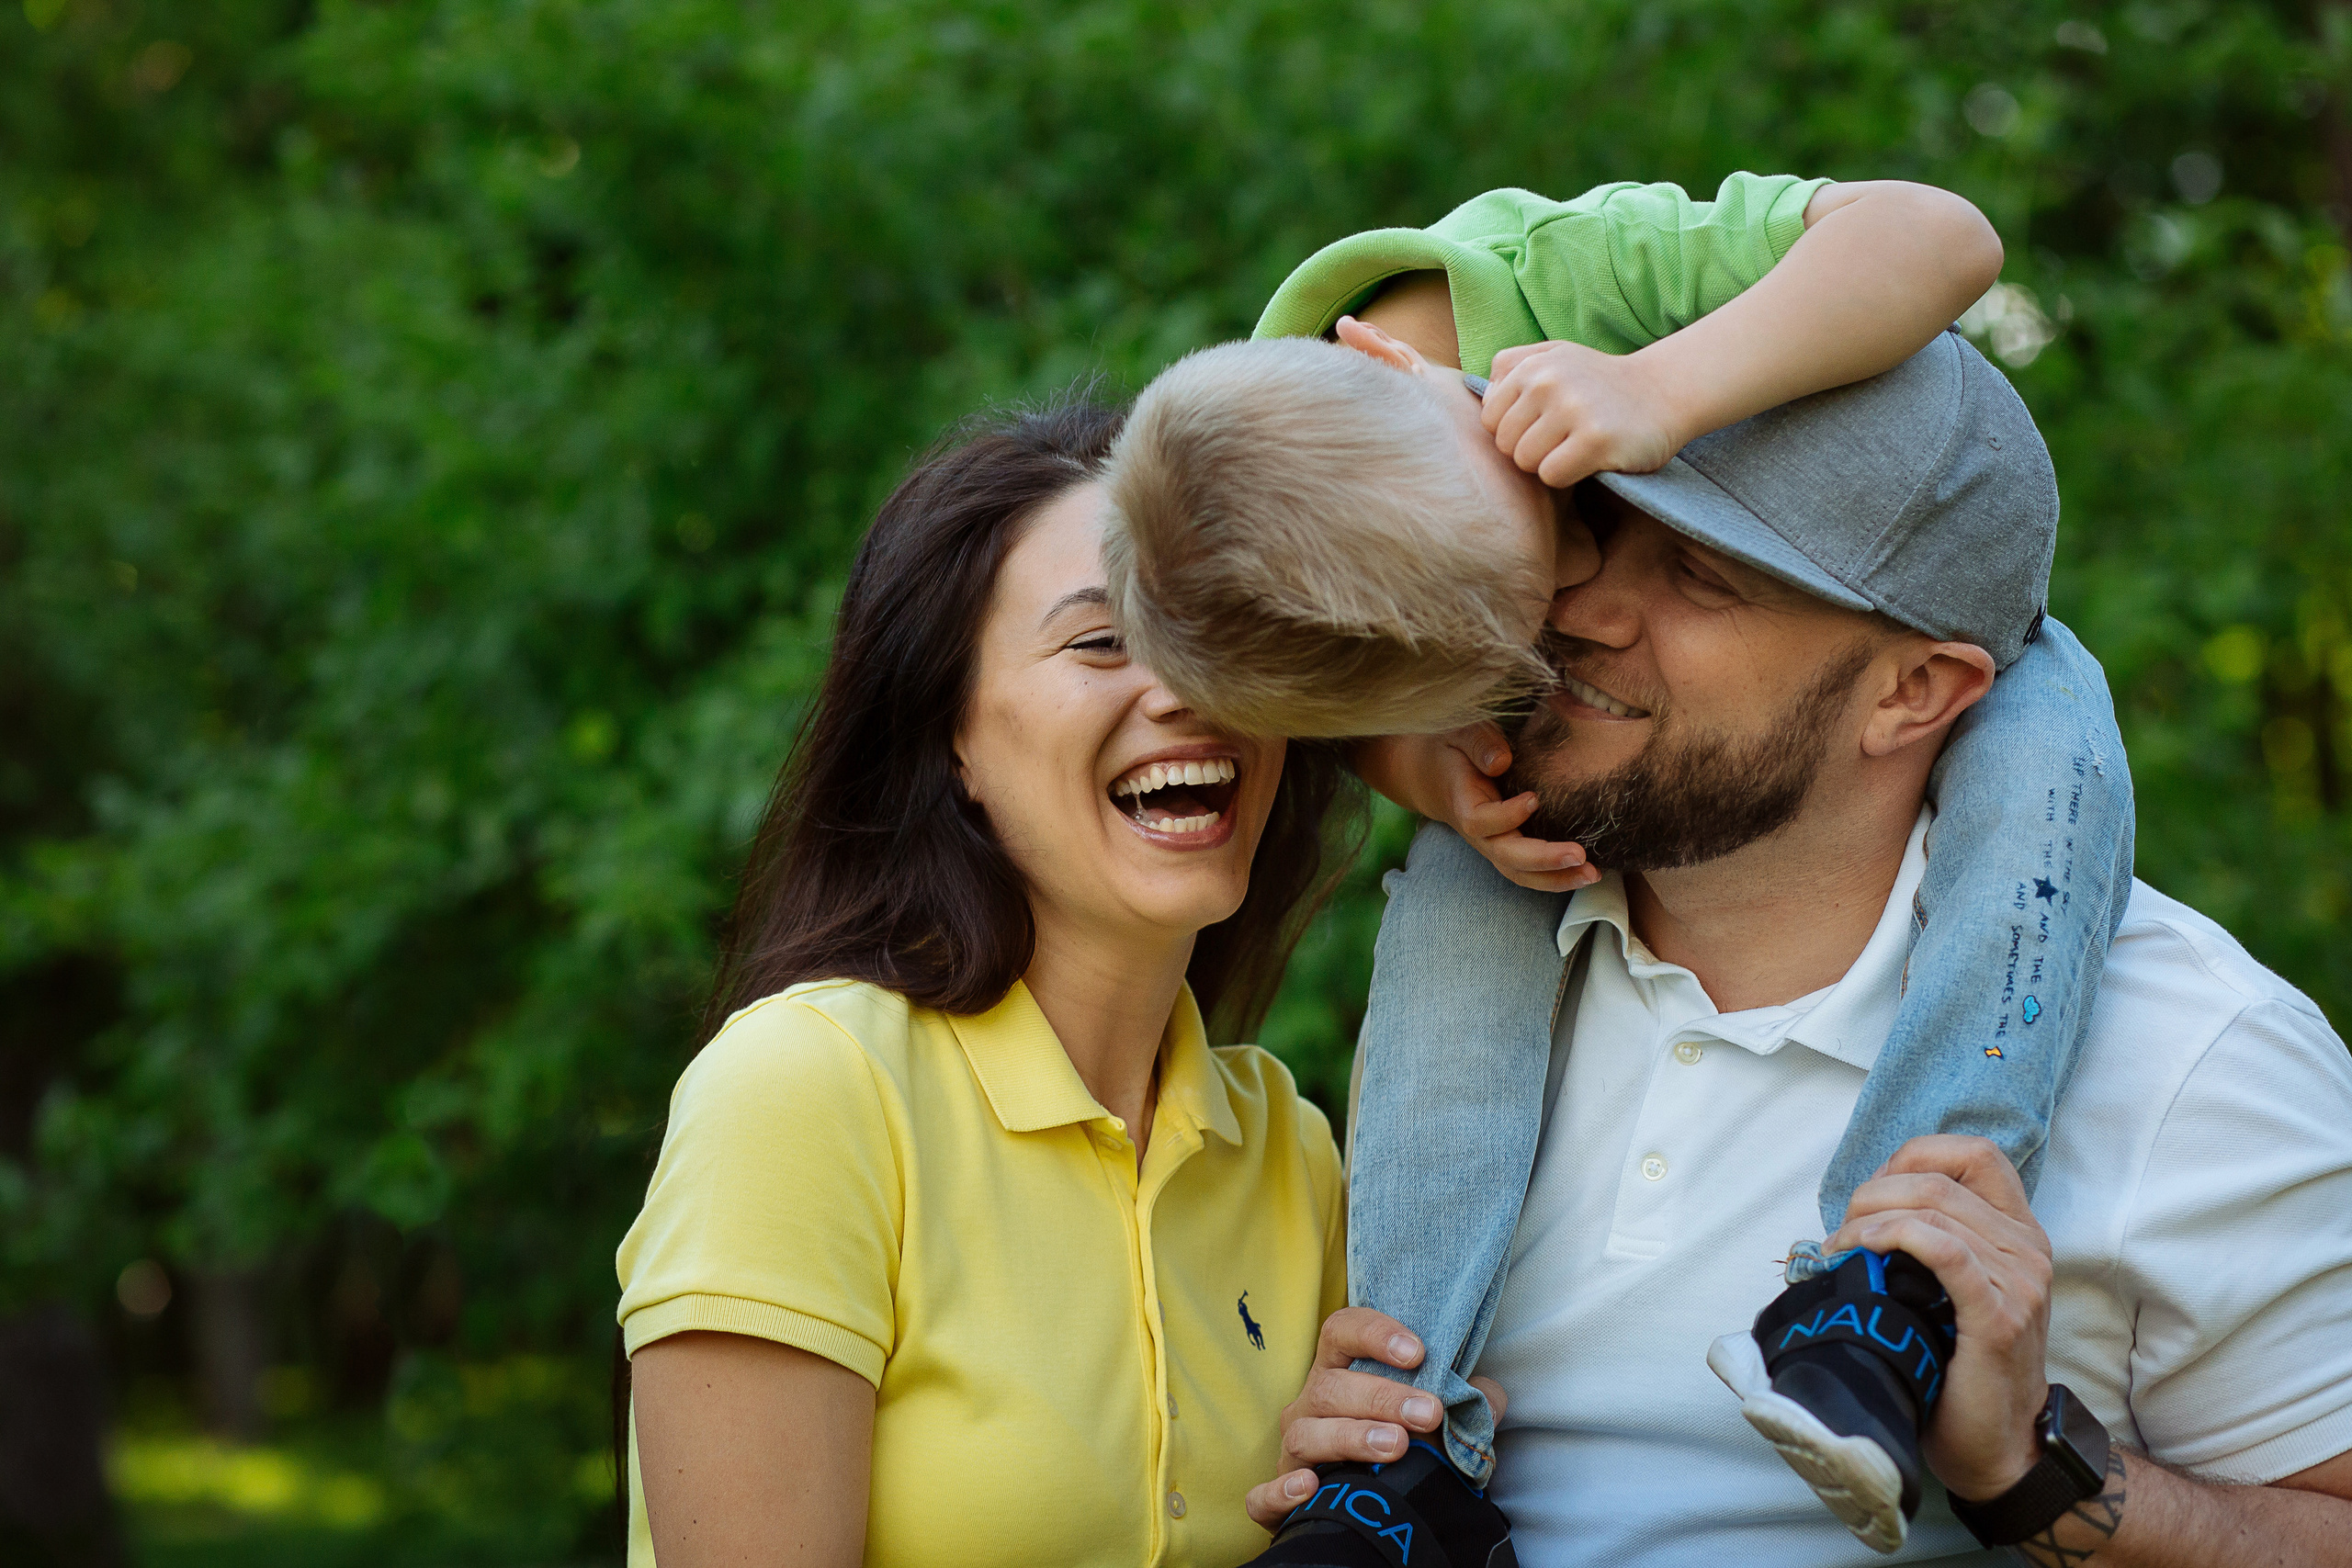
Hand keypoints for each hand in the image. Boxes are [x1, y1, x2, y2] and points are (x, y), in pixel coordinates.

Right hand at [1244, 1307, 1509, 1529]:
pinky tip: (1310, 1487)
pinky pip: (1264, 1494)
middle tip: (1427, 1412)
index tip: (1418, 1352)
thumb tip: (1488, 1396)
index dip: (1375, 1334)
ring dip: (1351, 1436)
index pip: (1342, 1332)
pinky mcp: (1275, 1499)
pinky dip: (1281, 1491)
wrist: (1373, 1513)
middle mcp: (1310, 1405)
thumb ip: (1466, 1404)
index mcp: (1342, 1374)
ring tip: (1395, 1446)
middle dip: (1382, 1396)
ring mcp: (1291, 1451)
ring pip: (1306, 1434)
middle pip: (1332, 1386)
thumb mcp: (1438, 1422)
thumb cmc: (1404, 1452)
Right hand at [1352, 726, 1595, 893]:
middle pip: (1506, 857)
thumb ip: (1479, 743)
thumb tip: (1502, 761)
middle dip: (1543, 860)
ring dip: (1556, 878)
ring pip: (1519, 873)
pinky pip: (1528, 871)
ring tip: (1591, 874)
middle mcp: (1478, 832)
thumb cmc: (1450, 749)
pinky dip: (1556, 877)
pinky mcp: (1507, 847)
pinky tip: (1585, 872)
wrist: (1429, 774)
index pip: (1480, 821)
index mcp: (1463, 803)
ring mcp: (1492, 844)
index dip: (1506, 816)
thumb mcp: (1459, 733)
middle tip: (1580, 855)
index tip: (1534, 798)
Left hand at [1483, 339, 1688, 487]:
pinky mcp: (1595, 440)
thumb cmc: (1599, 382)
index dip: (1513, 430)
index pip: (1489, 419)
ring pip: (1525, 461)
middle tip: (1562, 439)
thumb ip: (1512, 366)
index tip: (1542, 425)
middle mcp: (1548, 382)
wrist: (1663, 391)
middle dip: (1529, 449)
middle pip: (1505, 444)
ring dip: (1548, 464)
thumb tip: (1481, 397)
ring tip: (1575, 446)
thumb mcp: (1554, 356)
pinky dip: (1567, 476)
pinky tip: (1590, 459)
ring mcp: (1572, 409)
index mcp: (1533, 365)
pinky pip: (1552, 475)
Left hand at [1824, 1135, 2053, 1501]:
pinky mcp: (2000, 1314)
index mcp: (2020, 1233)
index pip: (1975, 1153)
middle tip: (1841, 1234)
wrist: (1999, 1447)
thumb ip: (1932, 1240)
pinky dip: (1892, 1237)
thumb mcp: (1953, 1289)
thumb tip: (1864, 1207)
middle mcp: (2028, 1248)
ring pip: (1933, 1208)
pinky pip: (1942, 1248)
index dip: (1914, 1156)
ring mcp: (2020, 1281)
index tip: (1873, 1192)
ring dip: (1869, 1220)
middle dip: (1872, 1194)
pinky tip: (1862, 1252)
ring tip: (1839, 1250)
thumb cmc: (1961, 1367)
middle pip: (1938, 1179)